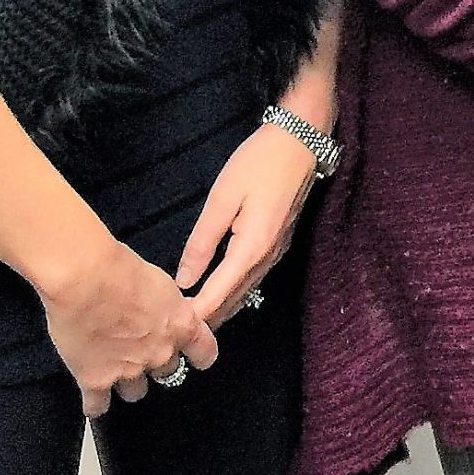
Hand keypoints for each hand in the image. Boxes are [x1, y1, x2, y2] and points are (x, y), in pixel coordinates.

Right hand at [37, 238, 216, 417]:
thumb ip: (168, 306)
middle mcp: (159, 353)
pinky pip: (99, 407)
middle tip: (140, 348)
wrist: (84, 277)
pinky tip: (93, 400)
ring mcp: (128, 371)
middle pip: (168, 372)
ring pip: (136, 392)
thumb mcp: (160, 282)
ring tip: (114, 368)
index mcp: (180, 325)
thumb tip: (167, 313)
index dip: (199, 355)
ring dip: (127, 382)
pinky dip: (96, 404)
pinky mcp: (95, 380)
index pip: (205, 353)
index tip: (196, 356)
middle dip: (155, 362)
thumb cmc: (119, 268)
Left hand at [175, 120, 323, 329]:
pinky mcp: (278, 241)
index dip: (196, 315)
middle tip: (177, 334)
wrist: (301, 140)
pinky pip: (253, 277)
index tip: (172, 331)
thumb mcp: (223, 198)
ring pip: (245, 291)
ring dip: (222, 306)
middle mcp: (267, 258)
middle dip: (209, 318)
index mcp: (252, 248)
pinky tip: (218, 291)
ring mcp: (277, 251)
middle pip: (235, 299)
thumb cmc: (258, 163)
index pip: (219, 293)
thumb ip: (202, 241)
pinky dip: (233, 291)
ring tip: (194, 319)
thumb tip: (184, 279)